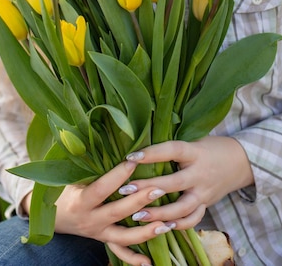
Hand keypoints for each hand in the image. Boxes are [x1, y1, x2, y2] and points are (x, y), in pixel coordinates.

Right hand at [54, 159, 176, 265]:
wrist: (55, 216)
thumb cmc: (64, 190)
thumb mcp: (71, 177)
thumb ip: (88, 166)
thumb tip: (108, 142)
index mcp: (80, 201)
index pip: (101, 189)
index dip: (116, 176)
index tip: (133, 162)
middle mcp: (90, 220)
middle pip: (117, 212)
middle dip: (139, 201)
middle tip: (158, 189)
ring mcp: (98, 233)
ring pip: (124, 236)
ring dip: (146, 232)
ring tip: (166, 225)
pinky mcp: (104, 240)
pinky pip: (120, 252)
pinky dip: (134, 259)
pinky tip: (150, 262)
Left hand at [125, 136, 253, 229]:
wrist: (241, 161)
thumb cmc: (211, 147)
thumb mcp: (195, 140)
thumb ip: (174, 148)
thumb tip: (144, 148)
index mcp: (195, 152)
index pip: (172, 151)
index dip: (152, 154)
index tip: (131, 157)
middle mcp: (200, 174)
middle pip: (174, 183)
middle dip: (148, 189)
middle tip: (125, 190)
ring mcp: (204, 192)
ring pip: (182, 208)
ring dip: (159, 213)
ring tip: (137, 215)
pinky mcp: (207, 204)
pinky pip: (193, 219)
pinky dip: (178, 224)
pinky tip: (161, 226)